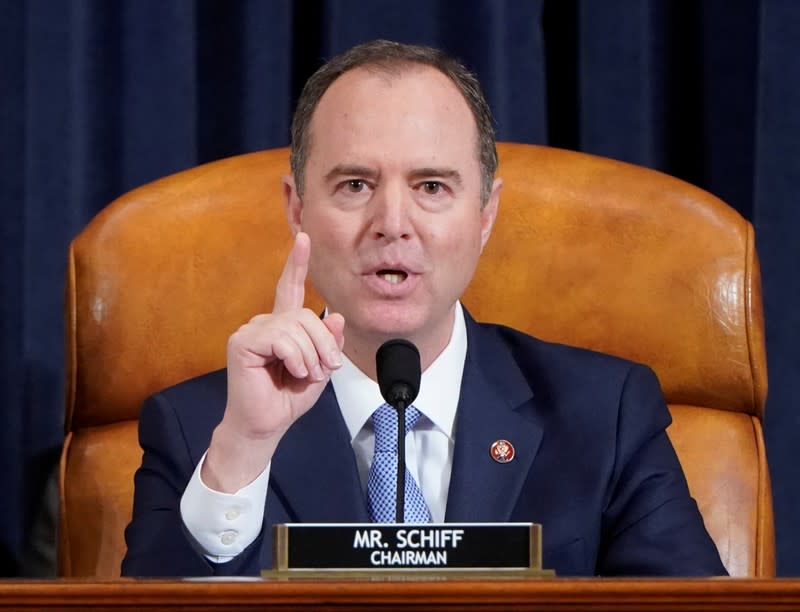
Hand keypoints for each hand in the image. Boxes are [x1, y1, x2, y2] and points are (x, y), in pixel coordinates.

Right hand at [202, 232, 343, 491]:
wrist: (265, 426)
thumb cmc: (287, 399)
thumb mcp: (320, 369)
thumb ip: (328, 342)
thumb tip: (334, 314)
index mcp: (283, 327)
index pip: (290, 289)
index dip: (297, 263)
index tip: (304, 239)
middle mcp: (265, 324)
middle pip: (306, 314)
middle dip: (323, 344)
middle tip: (323, 370)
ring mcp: (252, 331)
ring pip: (297, 325)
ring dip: (311, 356)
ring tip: (305, 375)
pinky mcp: (243, 342)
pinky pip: (282, 338)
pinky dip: (296, 358)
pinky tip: (291, 372)